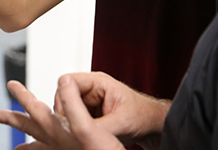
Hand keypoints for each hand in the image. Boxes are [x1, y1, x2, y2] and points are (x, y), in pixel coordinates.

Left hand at [0, 80, 124, 149]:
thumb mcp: (87, 123)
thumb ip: (72, 102)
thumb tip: (62, 81)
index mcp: (58, 130)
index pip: (34, 108)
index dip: (22, 95)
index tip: (11, 85)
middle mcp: (57, 141)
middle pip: (28, 128)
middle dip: (12, 119)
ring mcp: (64, 149)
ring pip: (39, 142)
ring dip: (25, 141)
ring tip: (15, 148)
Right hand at [53, 73, 168, 148]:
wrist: (153, 125)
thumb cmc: (144, 116)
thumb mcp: (121, 122)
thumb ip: (98, 126)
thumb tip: (81, 132)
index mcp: (98, 82)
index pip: (67, 81)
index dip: (63, 98)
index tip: (65, 115)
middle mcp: (92, 90)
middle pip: (65, 96)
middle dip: (66, 112)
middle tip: (72, 129)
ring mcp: (90, 101)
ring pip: (69, 108)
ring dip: (72, 121)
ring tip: (81, 133)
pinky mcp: (91, 113)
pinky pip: (76, 118)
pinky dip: (77, 127)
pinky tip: (85, 135)